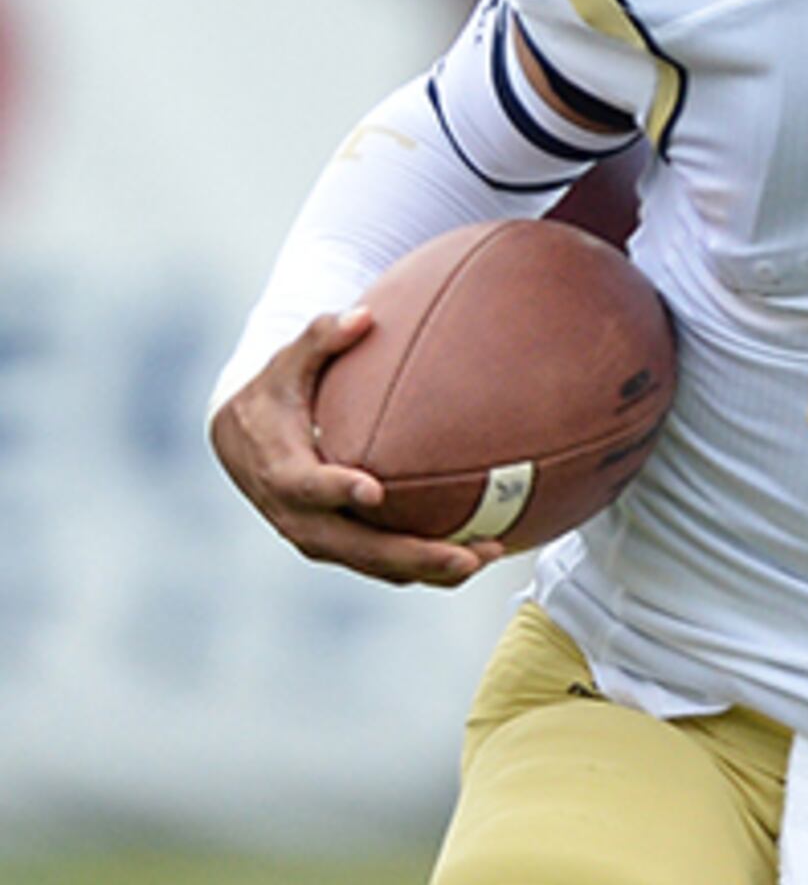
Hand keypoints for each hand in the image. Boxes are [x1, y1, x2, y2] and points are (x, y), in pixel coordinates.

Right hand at [206, 309, 502, 587]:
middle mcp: (296, 514)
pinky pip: (384, 563)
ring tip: (487, 555)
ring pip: (374, 564)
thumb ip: (320, 338)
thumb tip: (362, 316)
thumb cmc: (275, 392)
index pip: (305, 486)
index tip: (373, 491)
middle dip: (410, 555)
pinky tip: (477, 552)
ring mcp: (319, 536)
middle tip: (465, 556)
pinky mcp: (340, 544)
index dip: (335, 491)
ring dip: (429, 569)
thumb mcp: (287, 363)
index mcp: (279, 469)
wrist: (243, 439)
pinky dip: (425, 566)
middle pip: (353, 546)